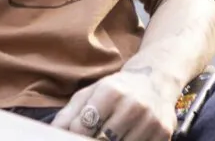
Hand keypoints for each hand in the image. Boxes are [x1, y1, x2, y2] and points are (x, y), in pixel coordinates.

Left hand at [54, 67, 178, 140]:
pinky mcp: (163, 134)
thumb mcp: (92, 92)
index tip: (74, 136)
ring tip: (108, 136)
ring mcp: (150, 121)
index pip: (84, 127)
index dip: (75, 136)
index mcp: (110, 91)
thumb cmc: (117, 89)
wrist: (156, 80)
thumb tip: (51, 131)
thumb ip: (70, 113)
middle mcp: (132, 105)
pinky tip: (124, 137)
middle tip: (93, 135)